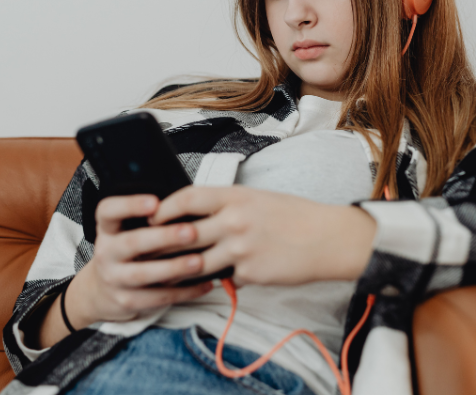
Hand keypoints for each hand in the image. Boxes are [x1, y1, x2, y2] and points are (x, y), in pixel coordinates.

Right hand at [67, 194, 214, 326]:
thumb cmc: (127, 253)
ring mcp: (113, 278)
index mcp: (107, 229)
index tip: (155, 203)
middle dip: (163, 237)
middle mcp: (106, 252)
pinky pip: (157, 297)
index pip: (108, 211)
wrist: (101, 292)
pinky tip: (204, 283)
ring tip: (199, 261)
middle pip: (131, 243)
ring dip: (173, 267)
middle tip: (191, 231)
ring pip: (143, 274)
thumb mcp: (127, 232)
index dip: (129, 205)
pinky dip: (183, 291)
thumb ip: (151, 221)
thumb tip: (191, 207)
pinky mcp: (126, 301)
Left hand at [150, 186, 376, 286]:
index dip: (164, 208)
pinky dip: (220, 279)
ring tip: (168, 273)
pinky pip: (224, 279)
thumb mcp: (258, 199)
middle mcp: (234, 221)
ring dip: (183, 270)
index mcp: (235, 197)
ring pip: (197, 263)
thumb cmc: (295, 216)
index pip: (187, 198)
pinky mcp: (249, 273)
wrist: (328, 238)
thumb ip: (227, 205)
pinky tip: (218, 279)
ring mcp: (240, 249)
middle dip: (162, 245)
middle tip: (147, 250)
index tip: (152, 216)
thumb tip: (196, 214)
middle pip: (183, 234)